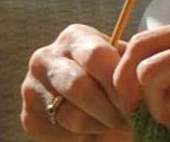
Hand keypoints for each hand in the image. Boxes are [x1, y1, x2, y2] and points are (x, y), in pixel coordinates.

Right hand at [23, 23, 132, 139]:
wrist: (84, 102)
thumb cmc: (109, 78)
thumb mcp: (119, 65)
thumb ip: (127, 69)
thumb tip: (140, 86)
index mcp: (73, 37)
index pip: (96, 56)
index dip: (118, 82)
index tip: (134, 102)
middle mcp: (45, 57)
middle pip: (79, 86)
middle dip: (108, 108)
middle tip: (126, 120)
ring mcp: (31, 87)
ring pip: (70, 115)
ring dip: (98, 125)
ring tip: (111, 124)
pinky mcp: (28, 116)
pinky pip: (58, 133)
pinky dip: (79, 137)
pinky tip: (89, 129)